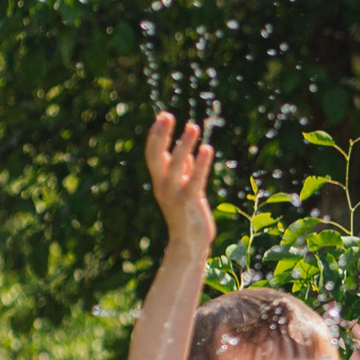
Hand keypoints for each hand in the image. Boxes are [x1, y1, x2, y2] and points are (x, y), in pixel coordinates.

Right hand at [145, 113, 215, 246]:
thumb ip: (184, 170)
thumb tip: (186, 150)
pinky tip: (207, 149)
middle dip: (161, 135)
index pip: (153, 154)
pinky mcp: (189, 202)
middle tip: (167, 115)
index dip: (156, 135)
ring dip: (184, 145)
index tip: (163, 116)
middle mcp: (162, 186)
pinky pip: (195, 179)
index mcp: (160, 181)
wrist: (189, 244)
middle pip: (156, 156)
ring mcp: (174, 194)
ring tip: (193, 126)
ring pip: (176, 165)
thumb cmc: (188, 215)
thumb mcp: (183, 189)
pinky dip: (200, 163)